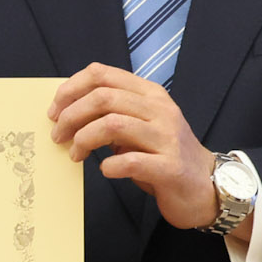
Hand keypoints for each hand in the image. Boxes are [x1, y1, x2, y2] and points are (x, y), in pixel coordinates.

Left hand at [49, 64, 220, 230]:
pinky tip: (106, 170)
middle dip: (71, 116)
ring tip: (76, 155)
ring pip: (113, 124)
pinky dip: (110, 166)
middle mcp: (160, 110)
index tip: (55, 111)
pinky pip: (131, 161)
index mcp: (149, 94)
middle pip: (103, 97)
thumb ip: (112, 114)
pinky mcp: (170, 167)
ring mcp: (167, 137)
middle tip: (58, 136)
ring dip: (84, 139)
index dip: (71, 89)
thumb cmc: (165, 155)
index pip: (102, 74)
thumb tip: (68, 112)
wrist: (206, 187)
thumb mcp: (140, 126)